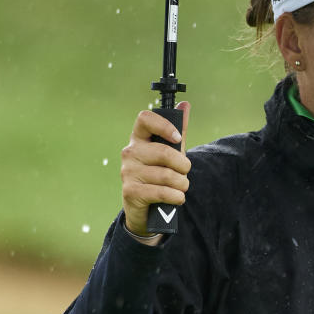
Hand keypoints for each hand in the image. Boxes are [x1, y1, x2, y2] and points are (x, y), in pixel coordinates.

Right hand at [120, 101, 190, 237]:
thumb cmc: (159, 175)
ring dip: (182, 184)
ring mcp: (128, 172)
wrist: (146, 209)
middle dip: (183, 165)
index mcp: (139, 139)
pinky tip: (177, 198)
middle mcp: (130, 152)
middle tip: (184, 173)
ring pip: (166, 175)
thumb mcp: (171, 153)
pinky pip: (162, 192)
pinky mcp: (130, 192)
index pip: (145, 119)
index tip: (177, 138)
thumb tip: (185, 105)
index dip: (164, 126)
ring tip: (180, 187)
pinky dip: (176, 197)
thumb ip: (178, 130)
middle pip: (164, 152)